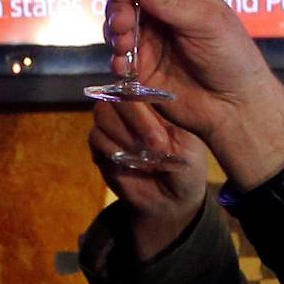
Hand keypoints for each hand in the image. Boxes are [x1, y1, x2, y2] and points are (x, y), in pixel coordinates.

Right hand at [89, 104, 209, 260]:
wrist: (173, 201)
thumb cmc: (186, 167)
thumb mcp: (187, 141)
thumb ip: (167, 119)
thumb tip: (142, 103)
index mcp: (154, 101)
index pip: (137, 83)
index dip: (138, 90)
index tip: (150, 104)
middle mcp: (130, 109)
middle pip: (115, 94)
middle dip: (135, 117)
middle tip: (157, 143)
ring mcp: (114, 127)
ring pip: (102, 113)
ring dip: (125, 135)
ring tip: (147, 157)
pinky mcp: (101, 147)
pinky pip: (96, 137)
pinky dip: (114, 150)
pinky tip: (133, 164)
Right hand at [103, 0, 283, 190]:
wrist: (234, 106)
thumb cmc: (231, 57)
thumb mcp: (206, 23)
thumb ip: (171, 2)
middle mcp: (159, 13)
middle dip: (117, 8)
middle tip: (124, 23)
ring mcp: (148, 41)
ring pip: (115, 27)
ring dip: (114, 32)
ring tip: (124, 44)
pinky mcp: (141, 69)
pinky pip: (118, 59)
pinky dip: (116, 59)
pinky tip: (123, 65)